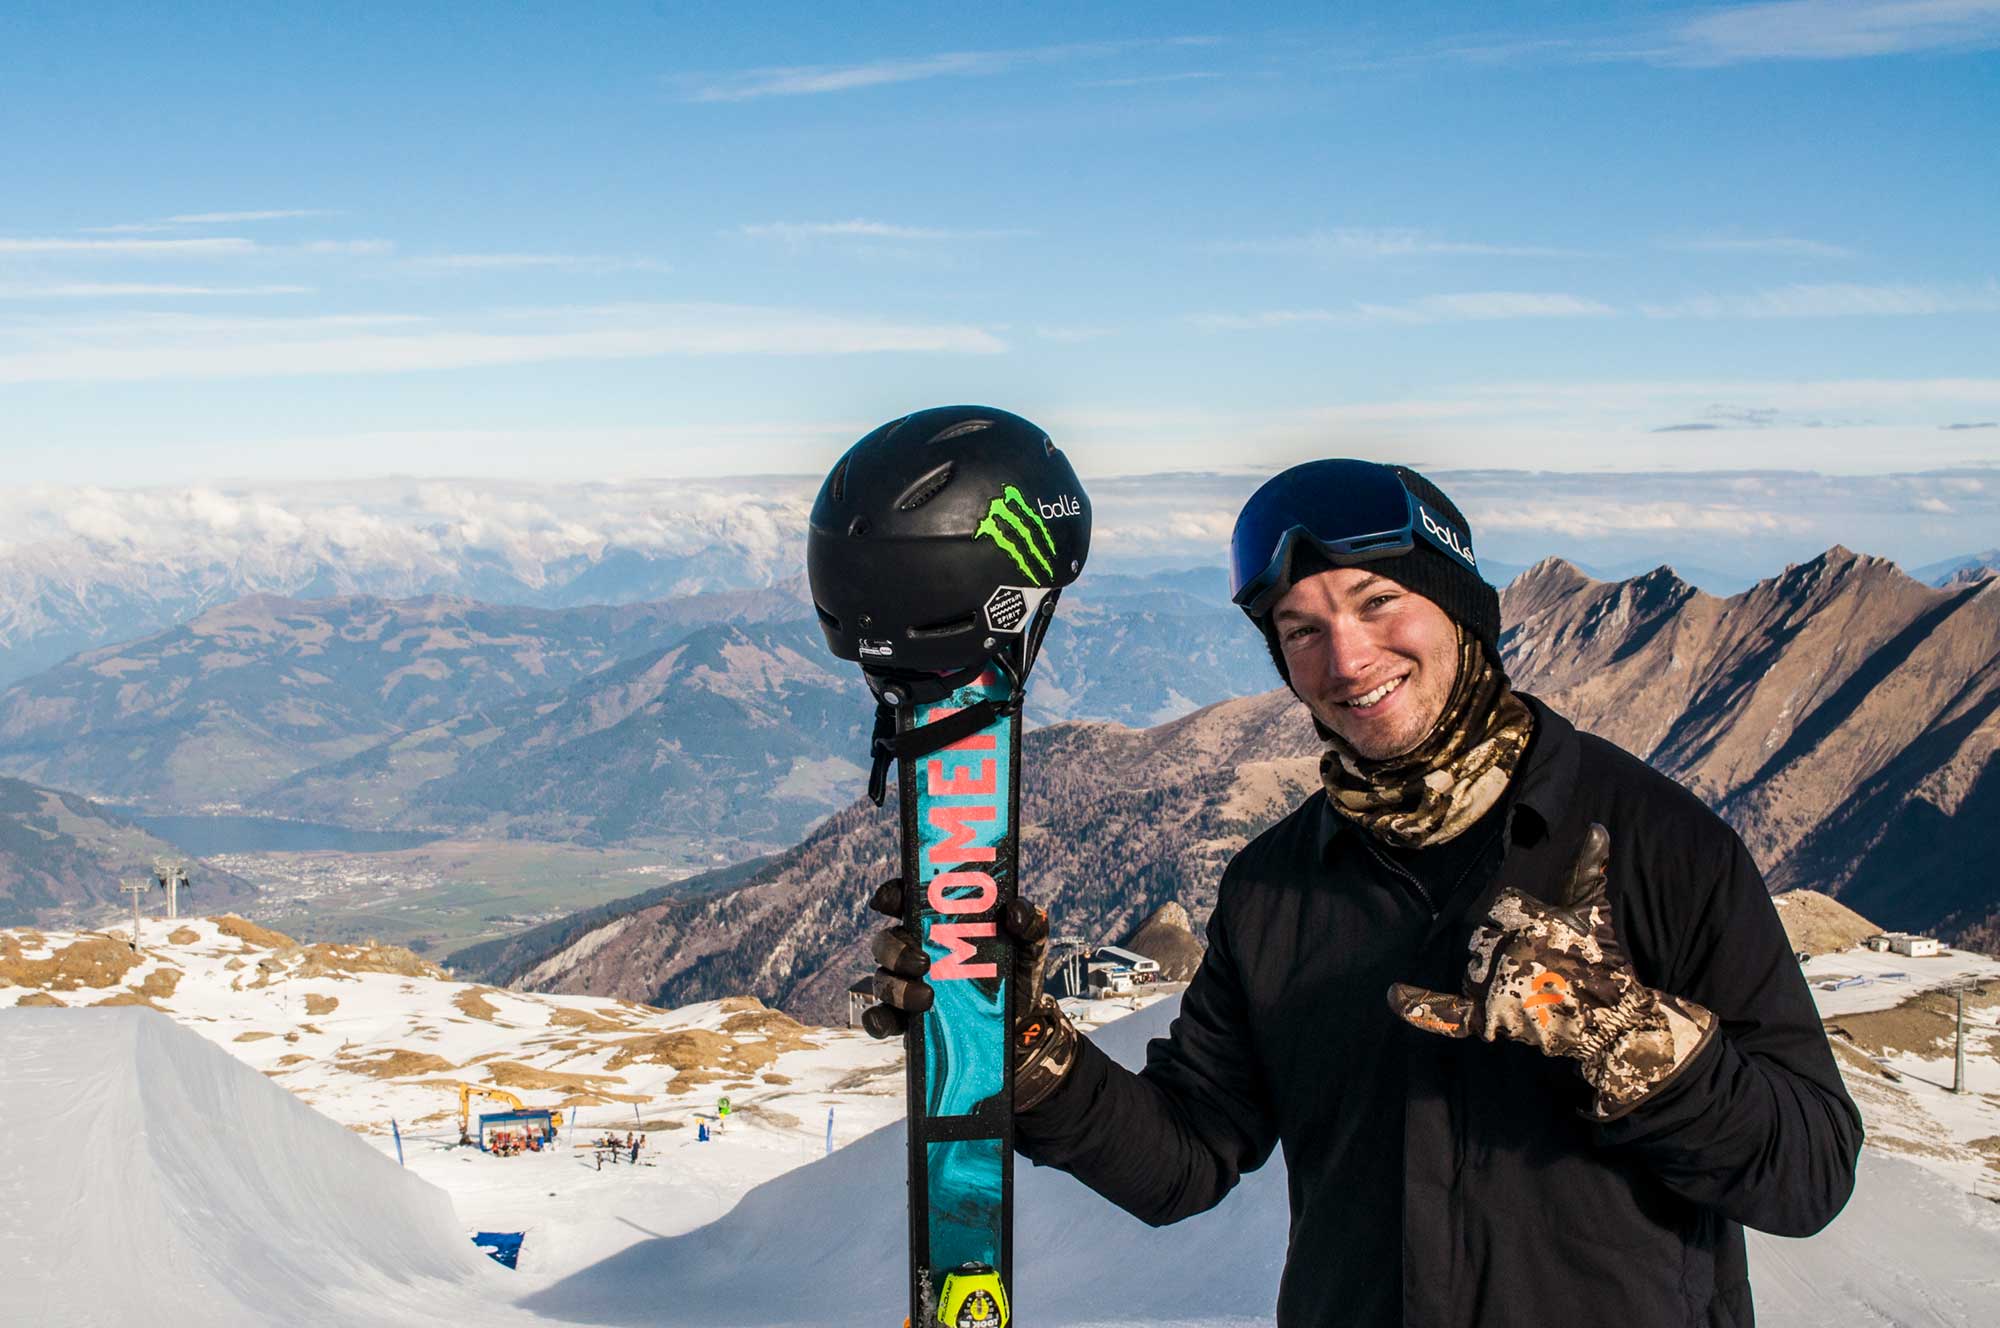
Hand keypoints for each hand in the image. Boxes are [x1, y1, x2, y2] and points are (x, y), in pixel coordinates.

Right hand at [864, 878, 1080, 1110]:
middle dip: (896, 949)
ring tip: (926, 997)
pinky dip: (878, 1020)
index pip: (905, 900)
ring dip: (897, 987)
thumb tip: (1015, 912)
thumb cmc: (1016, 972)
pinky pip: (879, 1018)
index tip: (891, 901)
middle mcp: (915, 949)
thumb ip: (1030, 922)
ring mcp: (907, 984)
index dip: (892, 895)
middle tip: (923, 961)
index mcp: (937, 923)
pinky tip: (890, 1024)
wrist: (1021, 1025)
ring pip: (882, 979)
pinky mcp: (907, 1019)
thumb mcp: (1030, 945)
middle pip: (887, 941)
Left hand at [1386, 823, 1715, 1116]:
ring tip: (1527, 986)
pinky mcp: (1490, 1020)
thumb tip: (1597, 828)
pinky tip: (1393, 995)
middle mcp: (1507, 951)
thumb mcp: (1595, 912)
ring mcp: (1496, 987)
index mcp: (1526, 919)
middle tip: (1541, 967)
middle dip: (1506, 949)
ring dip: (1491, 975)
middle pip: (1482, 938)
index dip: (1522, 920)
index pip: (1501, 907)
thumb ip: (1588, 869)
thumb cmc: (1603, 962)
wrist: (1610, 1021)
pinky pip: (1449, 1014)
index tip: (1549, 938)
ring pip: (1472, 969)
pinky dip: (1420, 1008)